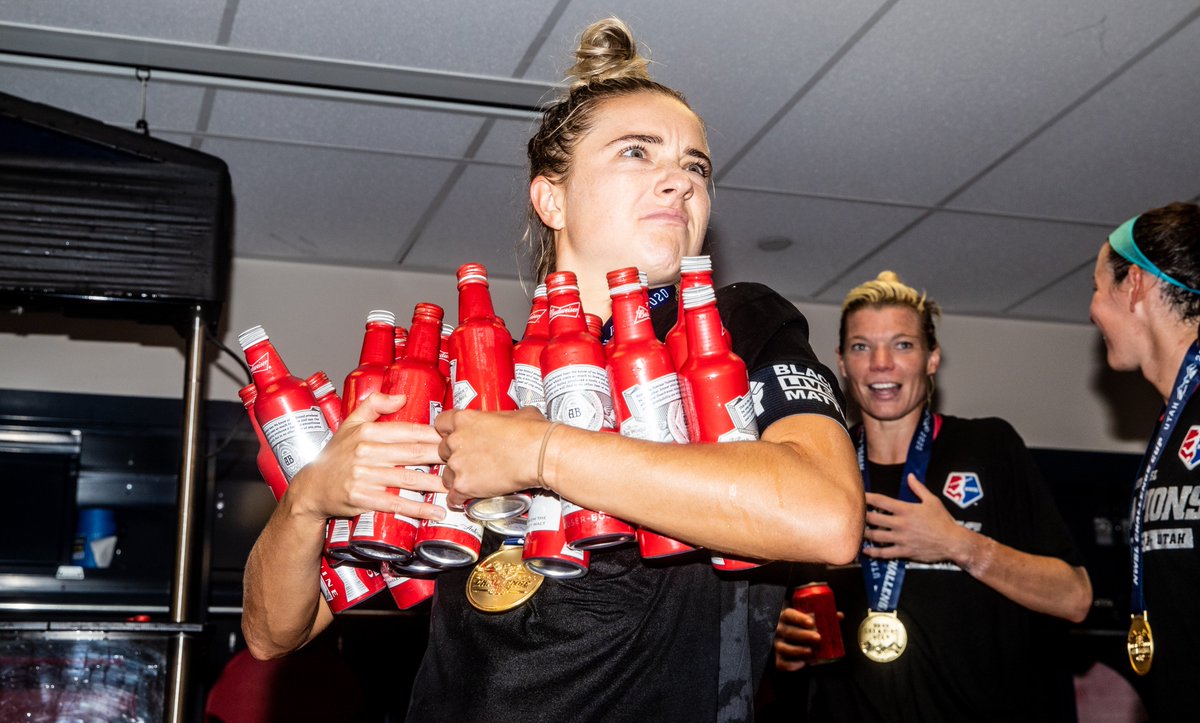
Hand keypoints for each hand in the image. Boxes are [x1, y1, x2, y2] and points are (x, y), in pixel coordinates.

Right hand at [284, 393, 446, 521]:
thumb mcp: (350, 423)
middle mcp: (365, 452)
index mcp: (366, 432)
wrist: (312, 488)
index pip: (407, 431)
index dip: (433, 434)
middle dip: (440, 456)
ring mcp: (363, 476)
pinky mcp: (362, 498)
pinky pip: (395, 502)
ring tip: (456, 485)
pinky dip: (417, 508)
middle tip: (463, 459)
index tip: (453, 437)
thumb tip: (401, 396)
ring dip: (434, 483)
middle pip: (412, 453)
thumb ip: (374, 405)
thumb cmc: (335, 456)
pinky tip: (435, 510)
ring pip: (407, 478)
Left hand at [436, 407, 548, 507]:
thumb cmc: (532, 434)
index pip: (441, 423)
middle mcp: (456, 440)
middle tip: (469, 460)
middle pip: (442, 450)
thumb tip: (508, 421)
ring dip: (457, 479)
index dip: (448, 432)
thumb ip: (501, 418)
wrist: (540, 455)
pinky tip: (466, 499)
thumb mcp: (516, 414)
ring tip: (473, 481)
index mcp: (466, 419)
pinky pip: (453, 497)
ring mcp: (458, 464)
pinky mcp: (463, 485)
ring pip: (446, 476)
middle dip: (455, 456)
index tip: (455, 437)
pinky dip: (459, 500)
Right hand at [774, 606, 844, 671]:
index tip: (812, 622)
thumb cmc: (802, 627)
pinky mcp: (779, 658)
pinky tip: (803, 665)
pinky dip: (790, 665)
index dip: (799, 618)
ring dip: (797, 650)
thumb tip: (839, 616)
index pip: (789, 615)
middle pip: (788, 631)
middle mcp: (779, 630)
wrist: (791, 639)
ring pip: (783, 648)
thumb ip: (824, 618)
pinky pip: (781, 663)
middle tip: (818, 638)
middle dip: (803, 635)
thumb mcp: (810, 620)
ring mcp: (778, 644)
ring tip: (811, 652)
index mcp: (786, 617)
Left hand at [862, 475, 967, 562]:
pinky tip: (865, 550)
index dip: (867, 497)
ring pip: (876, 536)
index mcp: (905, 510)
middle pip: (873, 518)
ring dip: (864, 533)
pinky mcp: (904, 551)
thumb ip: (918, 488)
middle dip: (861, 516)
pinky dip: (873, 552)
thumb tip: (910, 476)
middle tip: (852, 514)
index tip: (859, 495)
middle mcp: (900, 524)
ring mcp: (901, 538)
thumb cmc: (943, 521)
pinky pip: (885, 553)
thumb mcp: (932, 501)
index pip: (881, 501)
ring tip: (855, 531)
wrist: (953, 542)